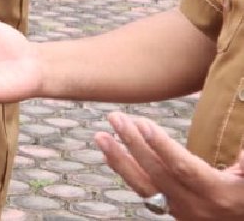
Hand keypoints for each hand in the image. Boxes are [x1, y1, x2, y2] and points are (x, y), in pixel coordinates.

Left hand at [95, 113, 243, 220]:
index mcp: (217, 192)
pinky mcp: (170, 210)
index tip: (144, 124)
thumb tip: (242, 149)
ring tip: (100, 135)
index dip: (163, 147)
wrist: (242, 219)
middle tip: (116, 118)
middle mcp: (194, 204)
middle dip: (134, 144)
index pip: (183, 168)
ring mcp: (179, 210)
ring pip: (142, 186)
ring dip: (119, 158)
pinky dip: (124, 170)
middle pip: (157, 173)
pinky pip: (142, 190)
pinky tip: (110, 152)